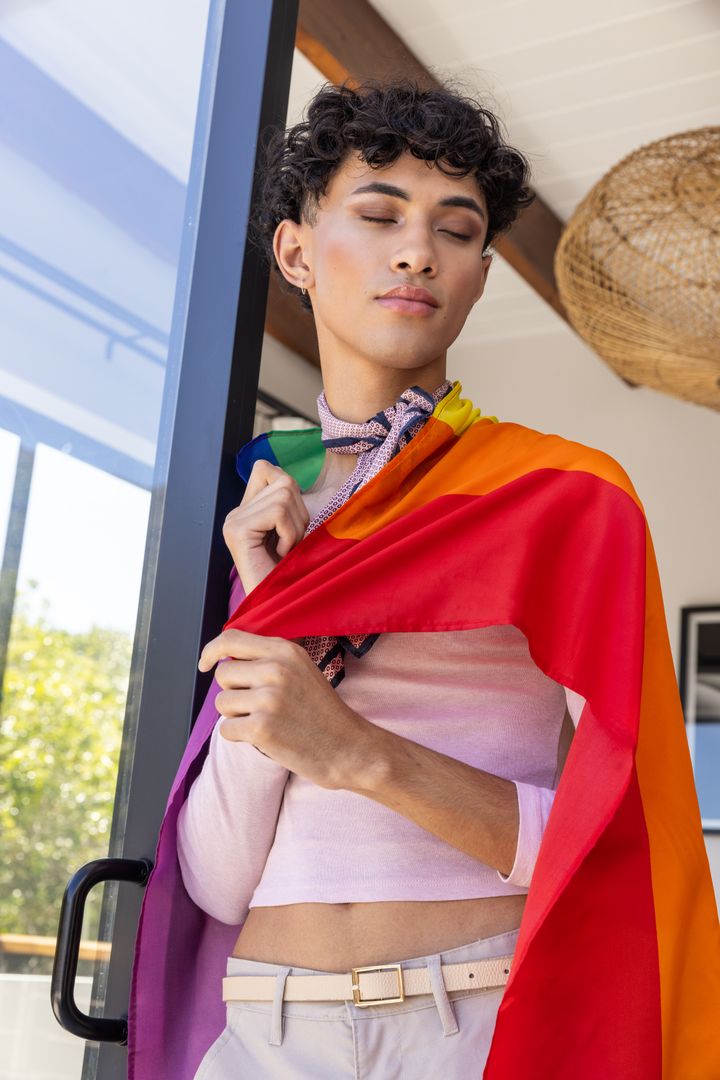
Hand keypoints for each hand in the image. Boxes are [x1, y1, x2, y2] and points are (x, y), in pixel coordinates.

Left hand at [198, 629, 384, 789]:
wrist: (350, 749)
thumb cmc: (322, 713)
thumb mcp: (301, 671)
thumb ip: (267, 660)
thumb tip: (222, 658)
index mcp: (285, 651)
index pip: (231, 639)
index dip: (211, 650)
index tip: (205, 664)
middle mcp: (276, 669)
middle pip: (223, 675)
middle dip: (234, 692)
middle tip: (262, 706)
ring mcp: (268, 698)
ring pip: (222, 703)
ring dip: (237, 716)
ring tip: (269, 721)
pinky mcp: (262, 728)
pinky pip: (227, 730)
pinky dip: (241, 737)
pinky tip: (268, 738)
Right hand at [223, 459, 309, 593]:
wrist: (279, 606)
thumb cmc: (292, 572)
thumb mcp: (293, 529)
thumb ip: (286, 501)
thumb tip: (287, 476)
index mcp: (245, 510)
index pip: (264, 467)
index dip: (288, 488)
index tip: (290, 522)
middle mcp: (235, 513)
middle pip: (282, 479)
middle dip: (299, 511)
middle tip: (291, 541)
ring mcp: (233, 521)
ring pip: (283, 493)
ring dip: (296, 525)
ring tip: (287, 548)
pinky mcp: (237, 531)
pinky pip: (278, 512)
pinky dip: (290, 534)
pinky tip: (281, 553)